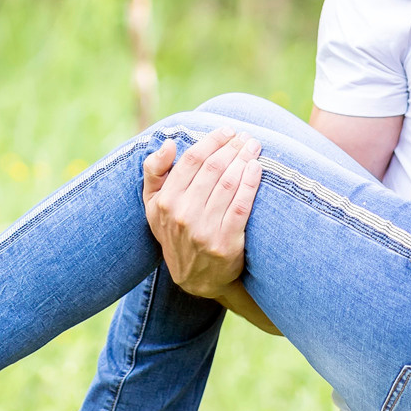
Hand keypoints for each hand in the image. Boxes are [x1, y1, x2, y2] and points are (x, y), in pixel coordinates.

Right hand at [141, 128, 262, 298]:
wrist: (195, 278)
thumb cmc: (174, 232)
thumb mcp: (153, 206)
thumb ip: (154, 172)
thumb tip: (169, 143)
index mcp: (164, 202)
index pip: (191, 161)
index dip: (211, 141)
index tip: (227, 131)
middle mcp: (182, 215)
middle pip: (213, 169)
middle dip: (232, 147)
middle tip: (245, 136)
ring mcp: (204, 230)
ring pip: (229, 183)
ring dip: (244, 159)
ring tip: (253, 146)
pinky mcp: (226, 243)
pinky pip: (242, 205)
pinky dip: (251, 183)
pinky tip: (257, 168)